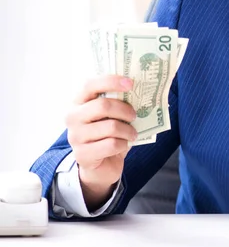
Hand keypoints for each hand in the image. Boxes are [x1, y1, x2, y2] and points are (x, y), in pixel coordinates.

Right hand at [66, 75, 137, 209]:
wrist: (100, 164)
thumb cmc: (108, 134)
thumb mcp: (111, 115)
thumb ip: (117, 102)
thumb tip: (138, 91)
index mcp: (79, 102)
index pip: (90, 85)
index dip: (111, 81)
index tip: (130, 83)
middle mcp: (72, 117)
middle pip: (103, 106)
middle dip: (125, 110)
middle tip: (134, 115)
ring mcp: (75, 136)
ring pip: (110, 127)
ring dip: (128, 130)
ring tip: (132, 133)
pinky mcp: (82, 155)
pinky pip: (112, 145)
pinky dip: (124, 144)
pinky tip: (124, 145)